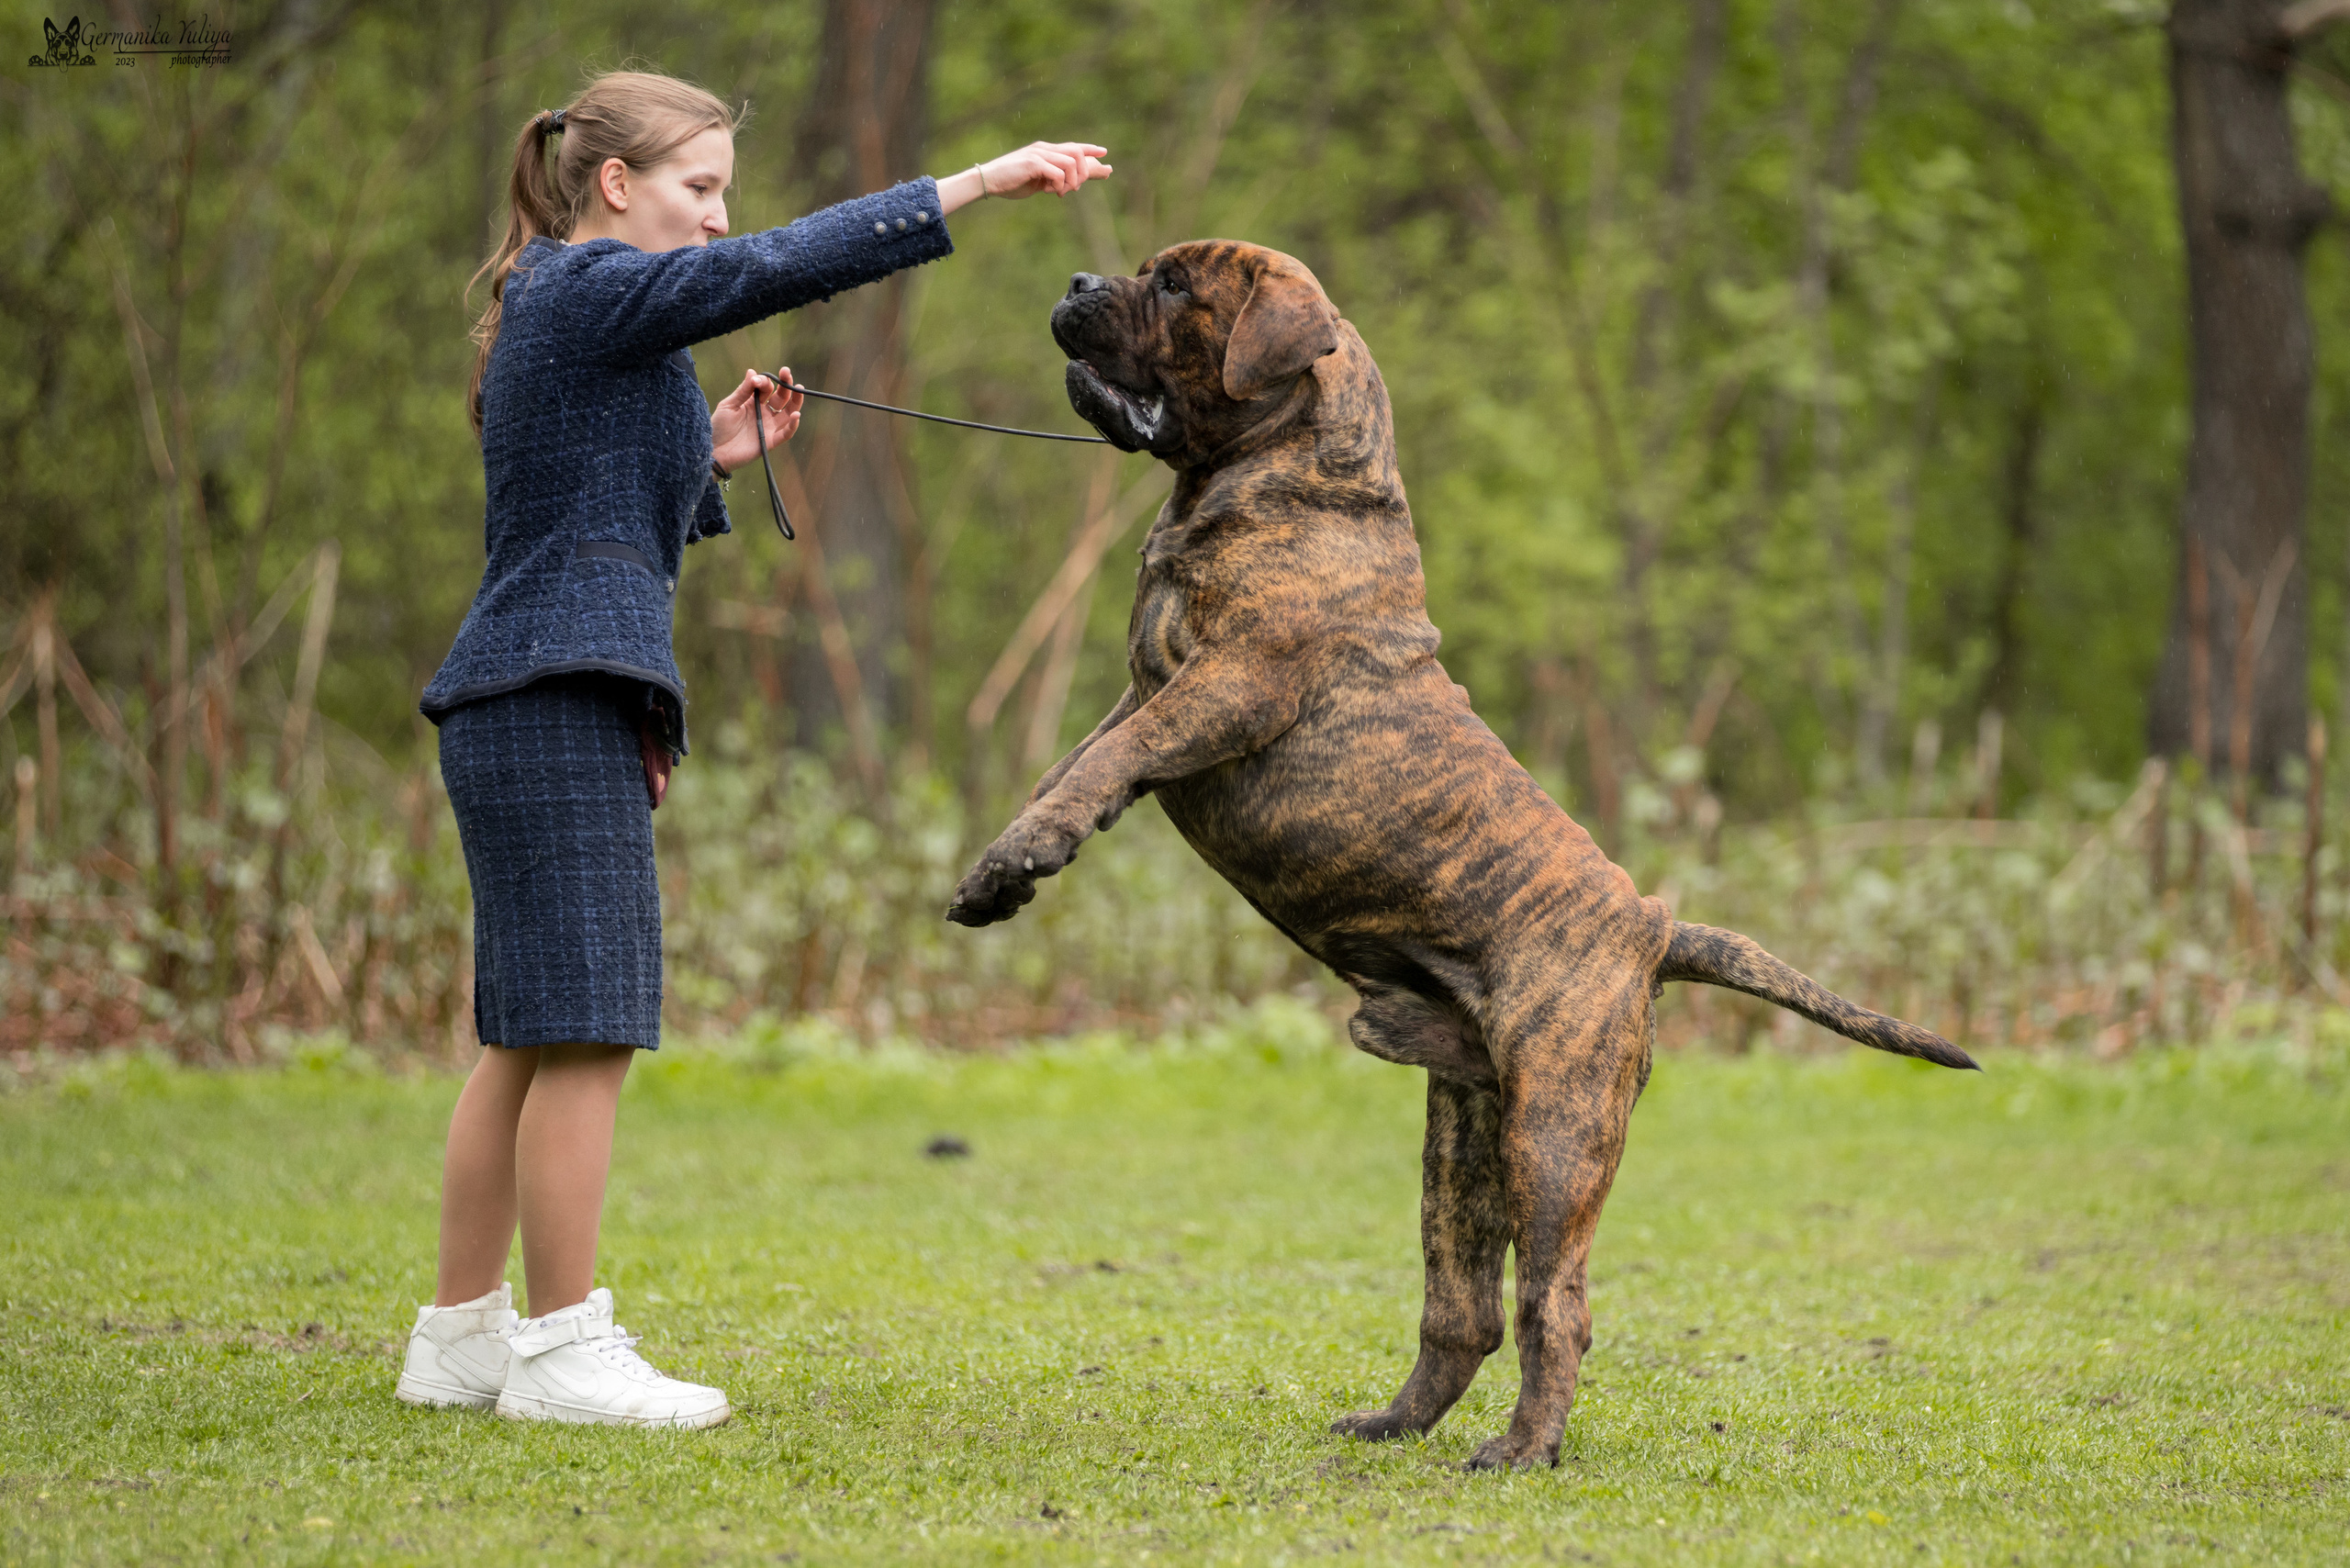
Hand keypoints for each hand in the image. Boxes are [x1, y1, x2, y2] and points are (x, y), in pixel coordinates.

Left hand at [710, 367, 802, 473]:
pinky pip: (785, 433)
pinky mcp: (770, 441)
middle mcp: (764, 413)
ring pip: (788, 413)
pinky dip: (793, 425)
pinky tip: (796, 415)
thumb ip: (742, 390)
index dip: (764, 382)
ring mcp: (769, 427)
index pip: (766, 389)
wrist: (714, 450)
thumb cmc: (719, 427)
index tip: (757, 380)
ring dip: (796, 401)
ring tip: (799, 388)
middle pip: (781, 398)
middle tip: (786, 372)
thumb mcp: (729, 405)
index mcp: (753, 403)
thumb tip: (752, 371)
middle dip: (786, 384)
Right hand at [936, 142, 1110, 214]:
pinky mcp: (1033, 163)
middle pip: (1077, 153)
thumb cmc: (1011, 182)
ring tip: (1062, 193)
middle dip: (1084, 172)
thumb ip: (1053, 179)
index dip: (1090, 150)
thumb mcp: (1037, 181)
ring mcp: (1039, 154)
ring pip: (1071, 162)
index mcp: (1045, 152)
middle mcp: (1044, 149)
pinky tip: (1052, 192)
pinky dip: (1060, 184)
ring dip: (1072, 181)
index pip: (1073, 147)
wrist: (988, 181)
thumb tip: (1070, 186)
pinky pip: (1058, 172)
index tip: (1104, 154)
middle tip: (1076, 188)